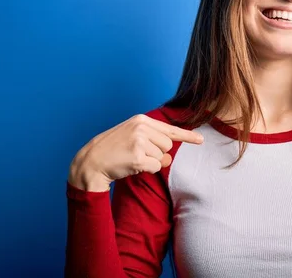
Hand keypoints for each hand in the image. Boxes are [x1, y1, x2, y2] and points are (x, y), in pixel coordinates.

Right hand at [68, 114, 203, 191]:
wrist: (91, 161)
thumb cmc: (114, 150)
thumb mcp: (133, 136)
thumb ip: (153, 140)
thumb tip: (170, 157)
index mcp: (141, 120)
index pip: (170, 129)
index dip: (187, 136)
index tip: (201, 140)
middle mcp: (141, 128)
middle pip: (168, 146)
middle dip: (157, 154)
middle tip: (137, 154)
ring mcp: (139, 141)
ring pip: (162, 158)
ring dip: (151, 163)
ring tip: (132, 159)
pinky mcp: (137, 156)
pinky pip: (155, 167)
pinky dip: (147, 170)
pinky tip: (132, 166)